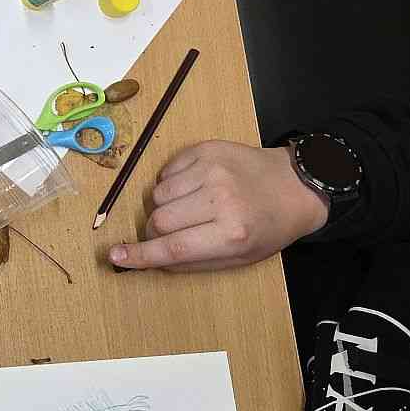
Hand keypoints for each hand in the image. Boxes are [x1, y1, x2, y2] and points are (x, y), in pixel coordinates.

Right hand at [110, 141, 327, 272]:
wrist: (294, 185)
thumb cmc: (268, 228)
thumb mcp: (240, 258)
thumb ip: (193, 261)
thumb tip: (149, 259)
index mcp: (232, 234)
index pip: (173, 247)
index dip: (139, 254)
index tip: (115, 255)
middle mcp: (220, 200)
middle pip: (159, 219)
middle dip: (155, 230)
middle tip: (171, 233)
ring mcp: (212, 170)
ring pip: (158, 193)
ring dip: (164, 206)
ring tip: (189, 208)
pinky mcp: (206, 149)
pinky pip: (167, 171)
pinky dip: (171, 184)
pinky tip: (193, 188)